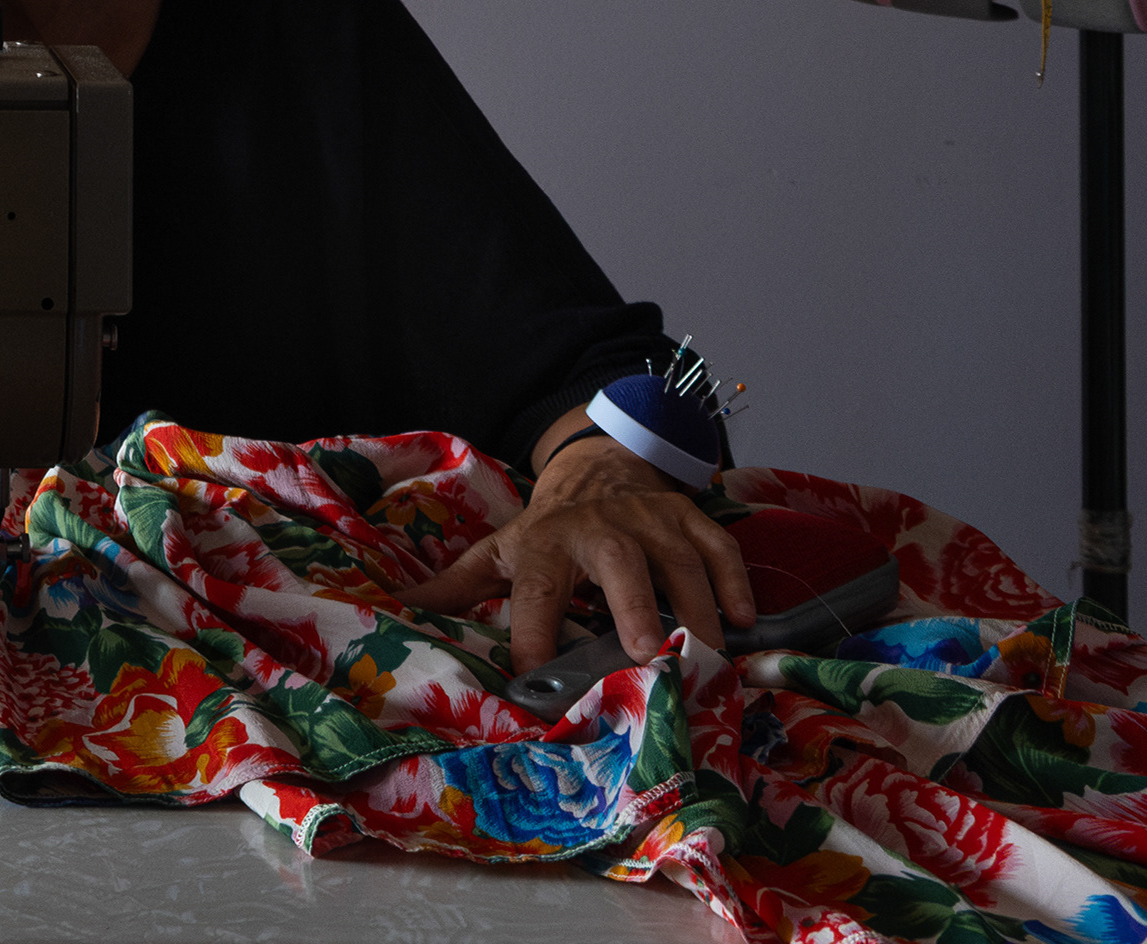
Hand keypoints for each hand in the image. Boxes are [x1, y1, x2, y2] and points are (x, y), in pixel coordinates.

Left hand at [404, 436, 753, 674]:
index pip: (534, 589)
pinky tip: (745, 622)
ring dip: (696, 607)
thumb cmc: (549, 530)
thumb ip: (458, 585)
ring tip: (707, 656)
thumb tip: (400, 609)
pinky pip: (720, 549)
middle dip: (634, 604)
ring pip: (678, 560)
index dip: (531, 631)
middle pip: (618, 561)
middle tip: (650, 652)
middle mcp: (600, 529)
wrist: (597, 469)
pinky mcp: (690, 518)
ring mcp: (651, 521)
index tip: (534, 677)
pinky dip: (735, 583)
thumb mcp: (501, 551)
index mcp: (545, 544)